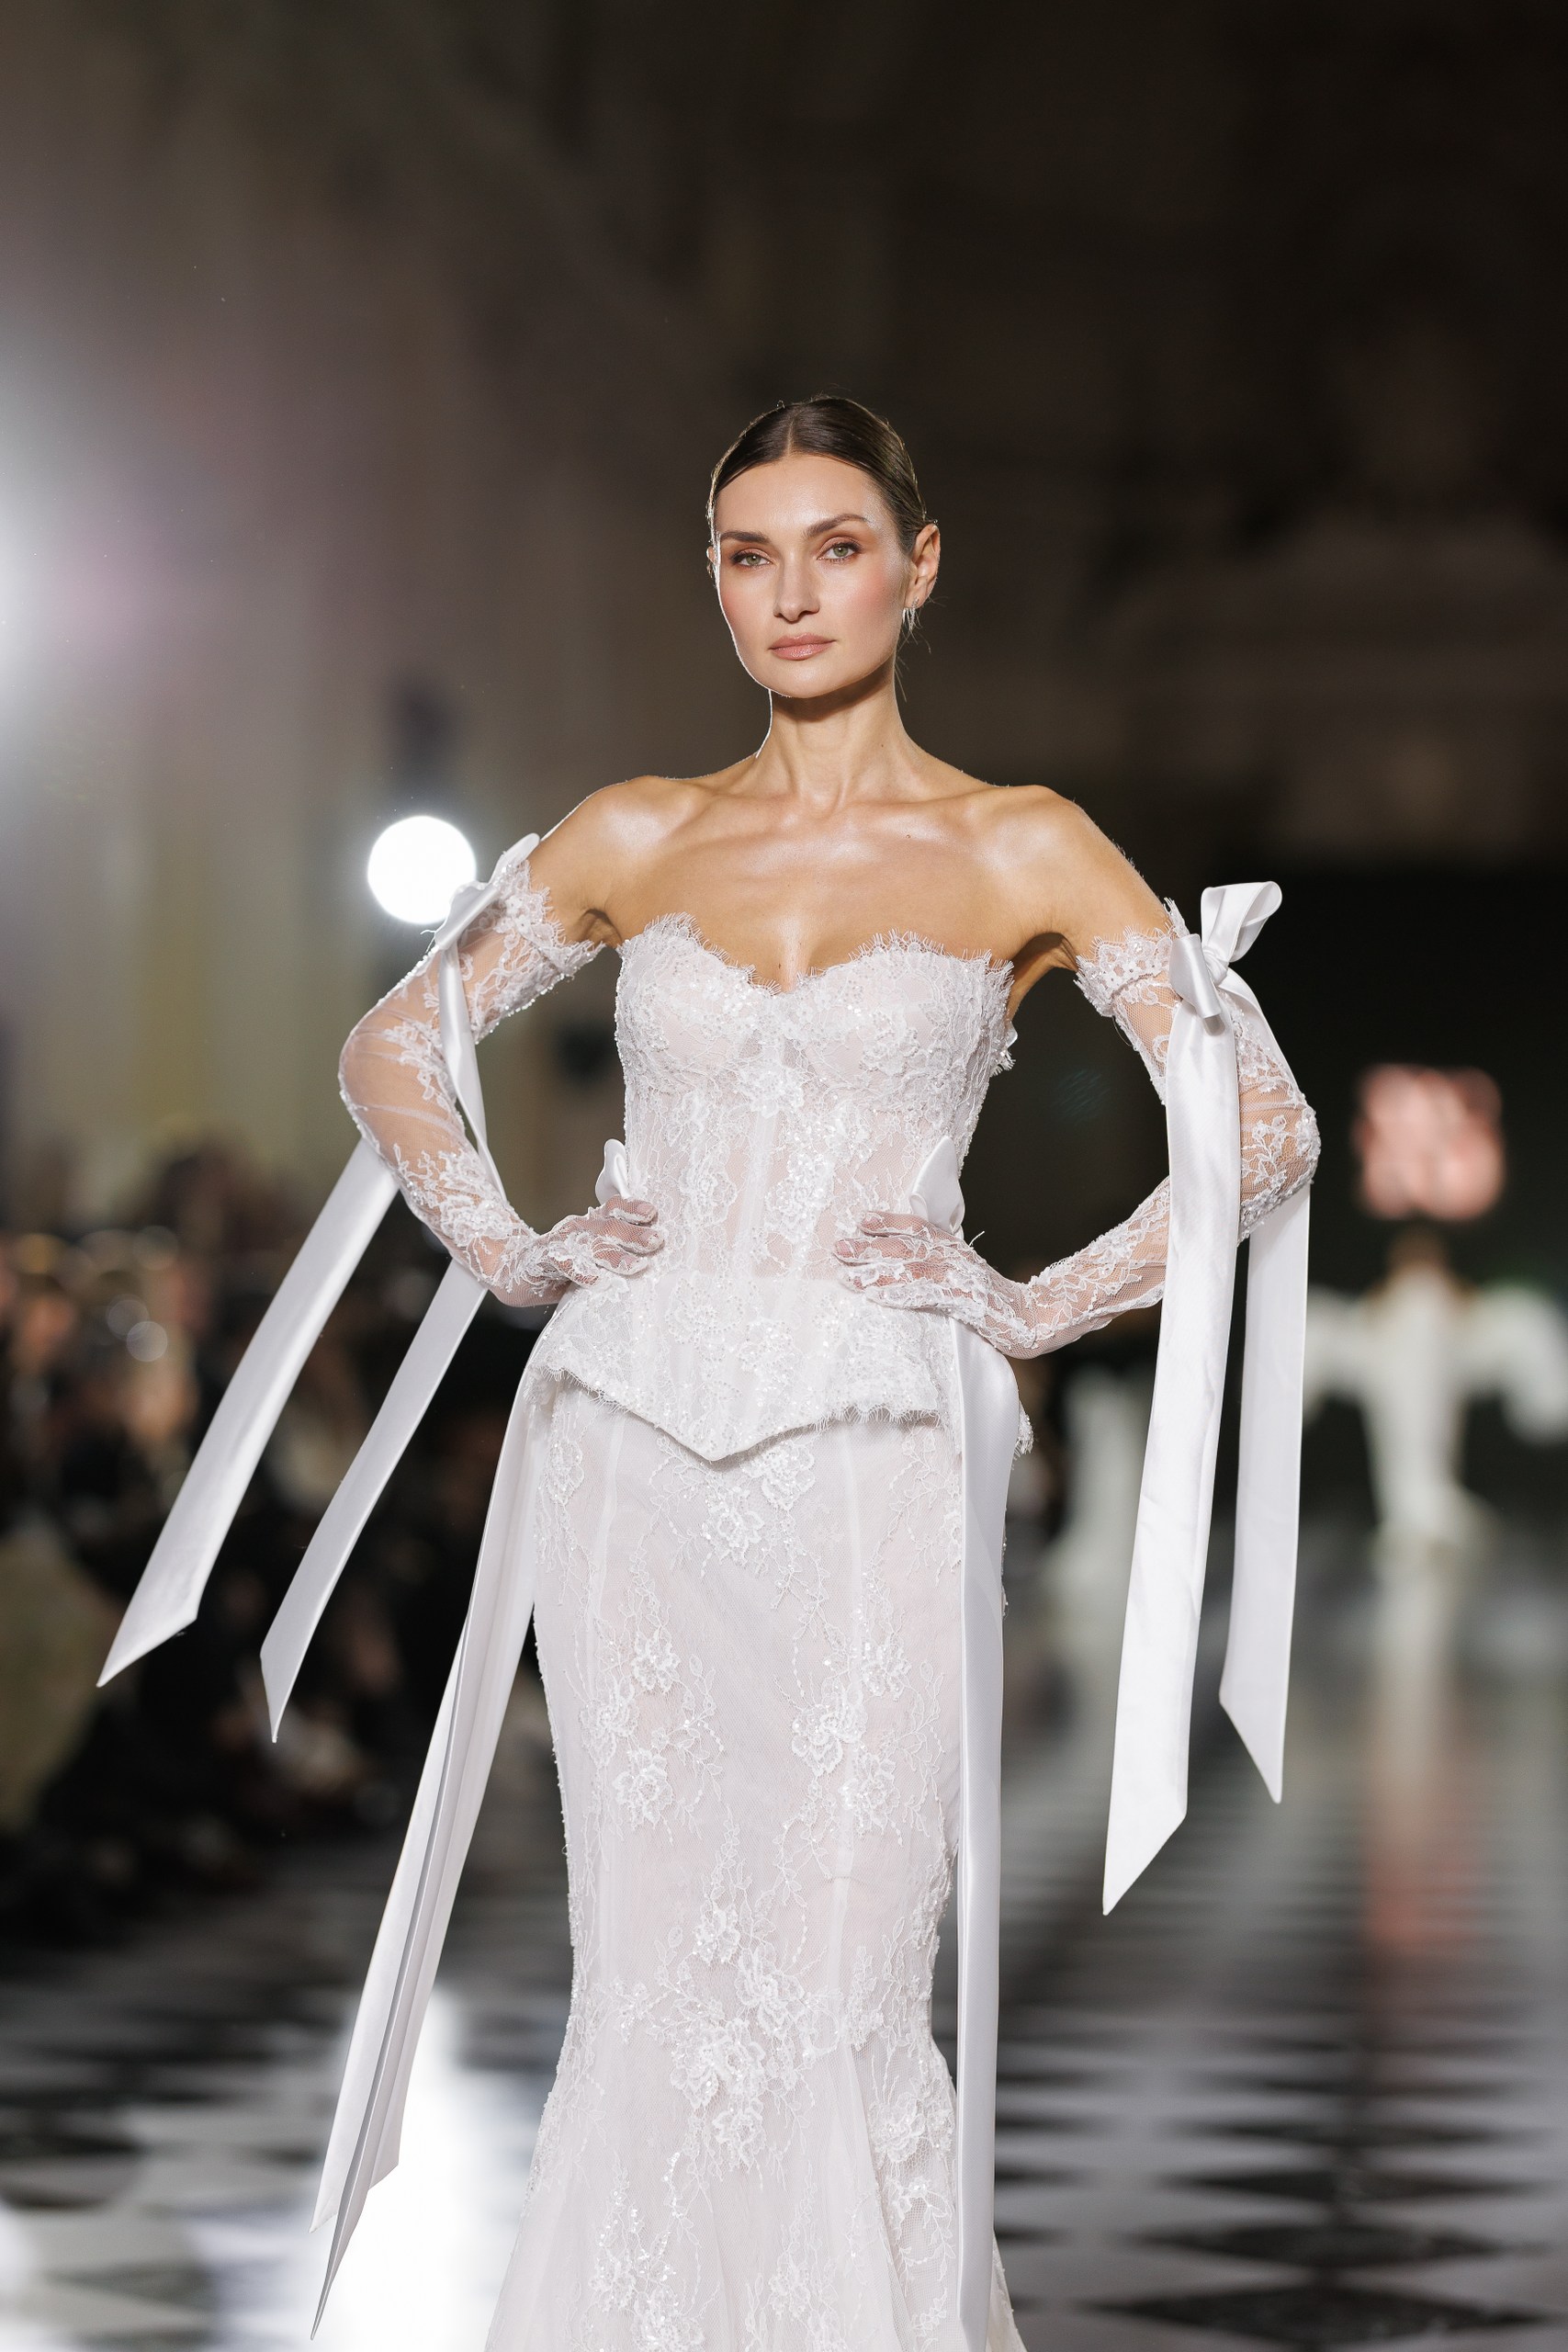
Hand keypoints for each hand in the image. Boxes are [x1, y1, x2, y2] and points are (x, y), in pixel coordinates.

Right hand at [494, 1195, 661, 1306]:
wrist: (513, 1270)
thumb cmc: (560, 1264)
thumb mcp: (589, 1254)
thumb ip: (613, 1252)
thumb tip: (653, 1258)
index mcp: (591, 1224)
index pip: (614, 1209)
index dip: (633, 1209)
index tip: (653, 1214)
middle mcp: (578, 1228)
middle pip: (608, 1227)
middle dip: (633, 1234)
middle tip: (656, 1241)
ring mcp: (560, 1243)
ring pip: (590, 1245)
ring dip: (614, 1255)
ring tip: (635, 1266)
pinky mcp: (544, 1260)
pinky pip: (564, 1264)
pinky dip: (581, 1271)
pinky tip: (597, 1281)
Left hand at [833, 1211, 1039, 1355]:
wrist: (1026, 1317)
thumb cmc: (991, 1297)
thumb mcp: (964, 1271)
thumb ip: (939, 1261)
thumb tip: (904, 1259)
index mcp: (953, 1247)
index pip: (918, 1227)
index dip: (889, 1221)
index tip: (861, 1219)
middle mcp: (954, 1257)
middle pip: (905, 1246)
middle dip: (869, 1247)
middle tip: (837, 1248)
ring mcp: (958, 1278)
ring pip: (909, 1270)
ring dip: (874, 1272)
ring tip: (845, 1276)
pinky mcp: (962, 1301)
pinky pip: (924, 1296)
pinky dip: (898, 1295)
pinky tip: (876, 1296)